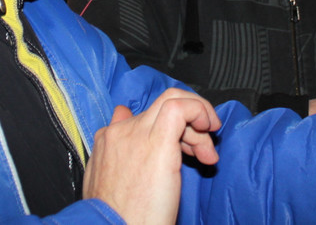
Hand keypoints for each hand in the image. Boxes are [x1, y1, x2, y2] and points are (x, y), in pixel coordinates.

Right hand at [83, 88, 221, 224]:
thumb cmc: (121, 220)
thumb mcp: (107, 186)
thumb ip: (117, 157)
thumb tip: (124, 125)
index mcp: (107, 142)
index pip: (140, 117)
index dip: (168, 131)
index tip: (183, 150)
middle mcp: (120, 132)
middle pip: (160, 108)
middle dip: (187, 123)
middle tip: (201, 152)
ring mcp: (136, 133)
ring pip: (172, 101)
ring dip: (198, 121)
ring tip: (207, 155)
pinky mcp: (158, 141)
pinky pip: (181, 107)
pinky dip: (199, 111)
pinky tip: (208, 129)